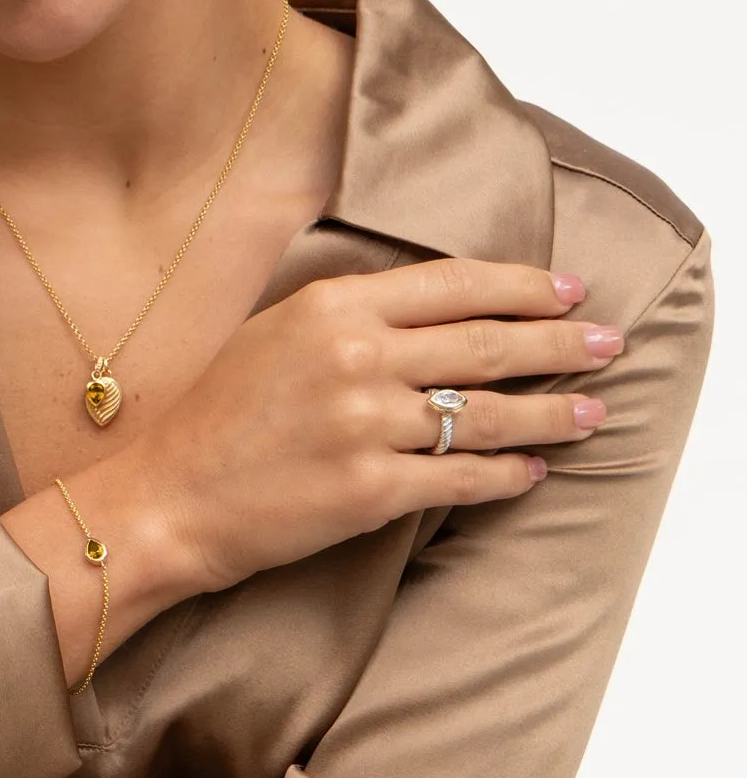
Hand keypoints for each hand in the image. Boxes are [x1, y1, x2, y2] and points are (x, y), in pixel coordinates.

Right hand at [140, 258, 619, 594]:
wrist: (171, 492)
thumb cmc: (217, 411)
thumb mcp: (274, 330)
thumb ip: (348, 313)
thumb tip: (429, 309)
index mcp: (330, 306)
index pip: (451, 284)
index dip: (520, 286)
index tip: (565, 290)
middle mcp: (354, 355)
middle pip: (486, 342)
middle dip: (559, 341)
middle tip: (606, 342)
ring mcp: (365, 424)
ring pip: (488, 414)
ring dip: (552, 414)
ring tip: (592, 412)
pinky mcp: (372, 490)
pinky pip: (462, 479)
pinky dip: (507, 474)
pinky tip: (532, 470)